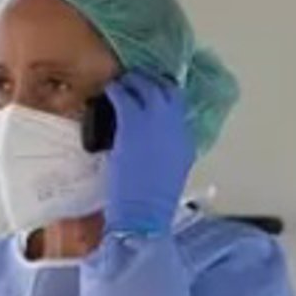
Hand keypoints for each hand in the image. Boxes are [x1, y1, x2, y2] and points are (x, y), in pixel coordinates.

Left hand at [103, 71, 194, 235]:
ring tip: (123, 85)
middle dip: (153, 85)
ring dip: (134, 84)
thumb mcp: (169, 172)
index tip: (155, 98)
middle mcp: (175, 126)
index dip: (166, 101)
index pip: (180, 111)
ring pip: (147, 87)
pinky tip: (110, 93)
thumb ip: (167, 151)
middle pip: (168, 92)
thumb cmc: (153, 201)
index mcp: (186, 142)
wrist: (144, 212)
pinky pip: (123, 95)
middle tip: (139, 83)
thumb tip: (155, 142)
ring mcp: (154, 122)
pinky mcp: (132, 121)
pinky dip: (116, 91)